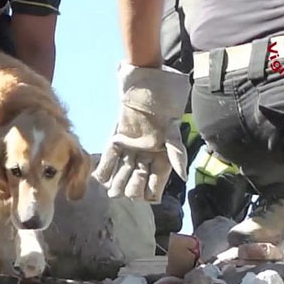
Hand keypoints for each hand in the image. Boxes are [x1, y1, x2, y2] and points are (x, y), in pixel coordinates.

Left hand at [93, 62, 189, 201]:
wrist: (146, 87)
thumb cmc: (164, 108)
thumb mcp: (173, 130)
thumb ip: (177, 153)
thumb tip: (183, 177)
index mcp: (162, 158)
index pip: (156, 183)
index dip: (151, 192)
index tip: (145, 197)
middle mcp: (146, 157)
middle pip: (138, 181)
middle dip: (132, 188)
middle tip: (126, 193)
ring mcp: (131, 150)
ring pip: (123, 172)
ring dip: (118, 182)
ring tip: (113, 192)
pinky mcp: (117, 141)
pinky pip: (110, 158)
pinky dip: (105, 168)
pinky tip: (100, 179)